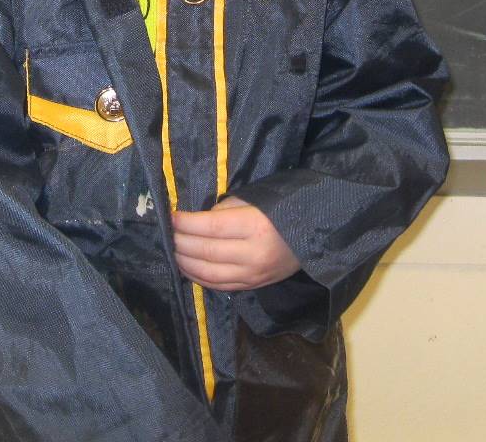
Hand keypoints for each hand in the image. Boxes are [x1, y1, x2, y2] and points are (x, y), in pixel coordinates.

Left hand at [171, 196, 301, 291]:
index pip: (211, 226)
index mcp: (255, 226)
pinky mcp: (254, 285)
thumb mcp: (255, 200)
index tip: (171, 216)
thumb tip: (198, 221)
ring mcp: (254, 274)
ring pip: (209, 273)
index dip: (187, 222)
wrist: (317, 234)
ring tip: (174, 251)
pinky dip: (200, 277)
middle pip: (206, 251)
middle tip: (168, 233)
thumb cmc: (284, 209)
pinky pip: (220, 285)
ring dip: (186, 263)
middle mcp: (254, 254)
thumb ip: (226, 210)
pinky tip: (189, 267)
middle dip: (181, 242)